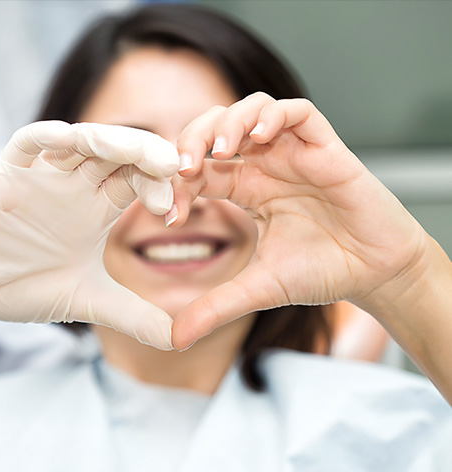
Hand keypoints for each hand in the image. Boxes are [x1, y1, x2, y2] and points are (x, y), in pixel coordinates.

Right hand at [0, 121, 178, 349]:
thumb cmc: (26, 287)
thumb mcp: (90, 302)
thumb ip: (135, 316)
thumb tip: (181, 341)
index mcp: (98, 207)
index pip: (138, 180)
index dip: (159, 187)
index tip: (171, 212)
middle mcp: (77, 185)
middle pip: (119, 153)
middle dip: (147, 155)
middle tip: (172, 168)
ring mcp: (44, 175)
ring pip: (83, 140)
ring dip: (112, 140)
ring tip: (139, 153)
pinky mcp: (9, 173)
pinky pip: (29, 142)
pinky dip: (50, 137)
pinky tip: (72, 139)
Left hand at [169, 93, 427, 349]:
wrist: (373, 272)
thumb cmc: (321, 271)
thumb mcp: (258, 289)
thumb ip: (216, 307)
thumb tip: (175, 339)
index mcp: (246, 189)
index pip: (200, 170)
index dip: (178, 183)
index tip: (171, 214)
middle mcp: (266, 165)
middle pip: (217, 128)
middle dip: (192, 139)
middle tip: (183, 166)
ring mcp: (293, 153)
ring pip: (252, 110)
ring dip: (228, 122)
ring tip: (220, 151)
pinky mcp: (325, 147)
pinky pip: (297, 111)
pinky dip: (273, 116)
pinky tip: (260, 138)